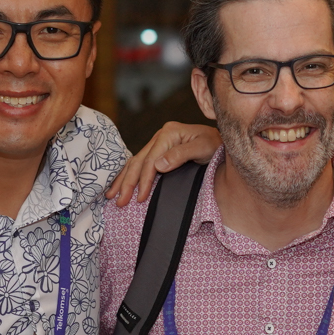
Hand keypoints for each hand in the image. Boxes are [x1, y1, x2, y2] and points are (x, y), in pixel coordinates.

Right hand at [106, 121, 220, 205]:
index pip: (150, 160)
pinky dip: (129, 175)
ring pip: (135, 162)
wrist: (221, 141)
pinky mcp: (158, 150)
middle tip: (120, 201)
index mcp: (169, 133)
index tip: (139, 198)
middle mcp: (160, 136)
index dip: (144, 180)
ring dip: (123, 180)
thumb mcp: (203, 147)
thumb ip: (181, 155)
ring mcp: (158, 142)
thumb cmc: (215, 145)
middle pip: (138, 161)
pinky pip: (139, 163)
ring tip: (112, 196)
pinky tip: (121, 185)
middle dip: (127, 183)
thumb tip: (158, 165)